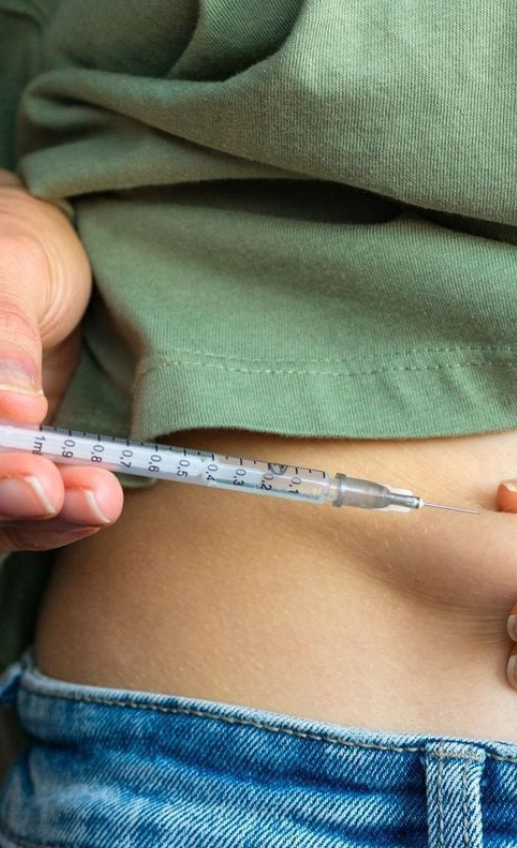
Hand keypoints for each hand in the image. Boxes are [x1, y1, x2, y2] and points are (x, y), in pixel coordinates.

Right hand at [0, 170, 122, 552]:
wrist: (57, 266)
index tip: (23, 448)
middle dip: (4, 492)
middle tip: (49, 488)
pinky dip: (68, 516)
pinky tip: (97, 502)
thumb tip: (12, 405)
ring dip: (44, 515)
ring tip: (96, 498)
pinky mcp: (27, 471)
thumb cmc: (23, 252)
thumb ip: (6, 328)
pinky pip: (37, 515)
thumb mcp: (13, 267)